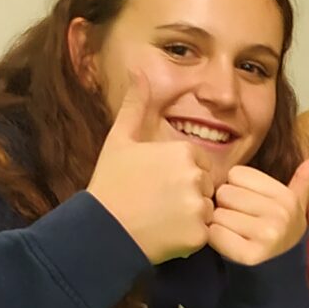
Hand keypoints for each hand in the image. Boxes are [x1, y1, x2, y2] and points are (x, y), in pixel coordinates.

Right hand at [88, 69, 222, 264]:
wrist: (102, 229)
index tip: (157, 183)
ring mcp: (198, 207)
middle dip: (188, 194)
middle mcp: (195, 176)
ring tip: (160, 217)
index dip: (179, 174)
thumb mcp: (120, 139)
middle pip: (206, 185)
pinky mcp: (199, 235)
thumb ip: (137, 105)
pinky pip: (204, 233)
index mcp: (183, 151)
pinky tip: (165, 232)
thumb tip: (138, 71)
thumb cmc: (110, 183)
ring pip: (207, 210)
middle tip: (157, 202)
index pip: (199, 162)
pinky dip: (189, 236)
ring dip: (190, 216)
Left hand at [209, 153, 308, 266]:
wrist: (280, 269)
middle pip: (225, 192)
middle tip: (240, 219)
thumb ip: (306, 177)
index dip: (237, 187)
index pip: (236, 174)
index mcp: (287, 197)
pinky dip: (216, 238)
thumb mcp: (296, 202)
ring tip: (235, 231)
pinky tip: (229, 243)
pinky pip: (214, 234)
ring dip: (220, 223)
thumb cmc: (280, 228)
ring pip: (218, 214)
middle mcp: (280, 215)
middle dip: (226, 205)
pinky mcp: (249, 255)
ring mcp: (266, 236)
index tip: (248, 203)